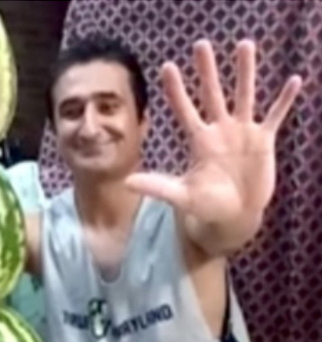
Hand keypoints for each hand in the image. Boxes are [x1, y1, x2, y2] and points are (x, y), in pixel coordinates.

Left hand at [126, 40, 300, 228]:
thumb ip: (157, 187)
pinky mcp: (263, 140)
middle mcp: (219, 130)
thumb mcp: (182, 196)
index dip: (176, 90)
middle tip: (200, 45)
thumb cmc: (205, 206)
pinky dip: (284, 100)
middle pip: (212, 94)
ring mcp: (242, 132)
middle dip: (207, 70)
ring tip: (245, 44)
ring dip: (245, 71)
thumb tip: (127, 182)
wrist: (234, 216)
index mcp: (198, 140)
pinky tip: (294, 81)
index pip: (184, 109)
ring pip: (243, 95)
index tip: (167, 66)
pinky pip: (275, 116)